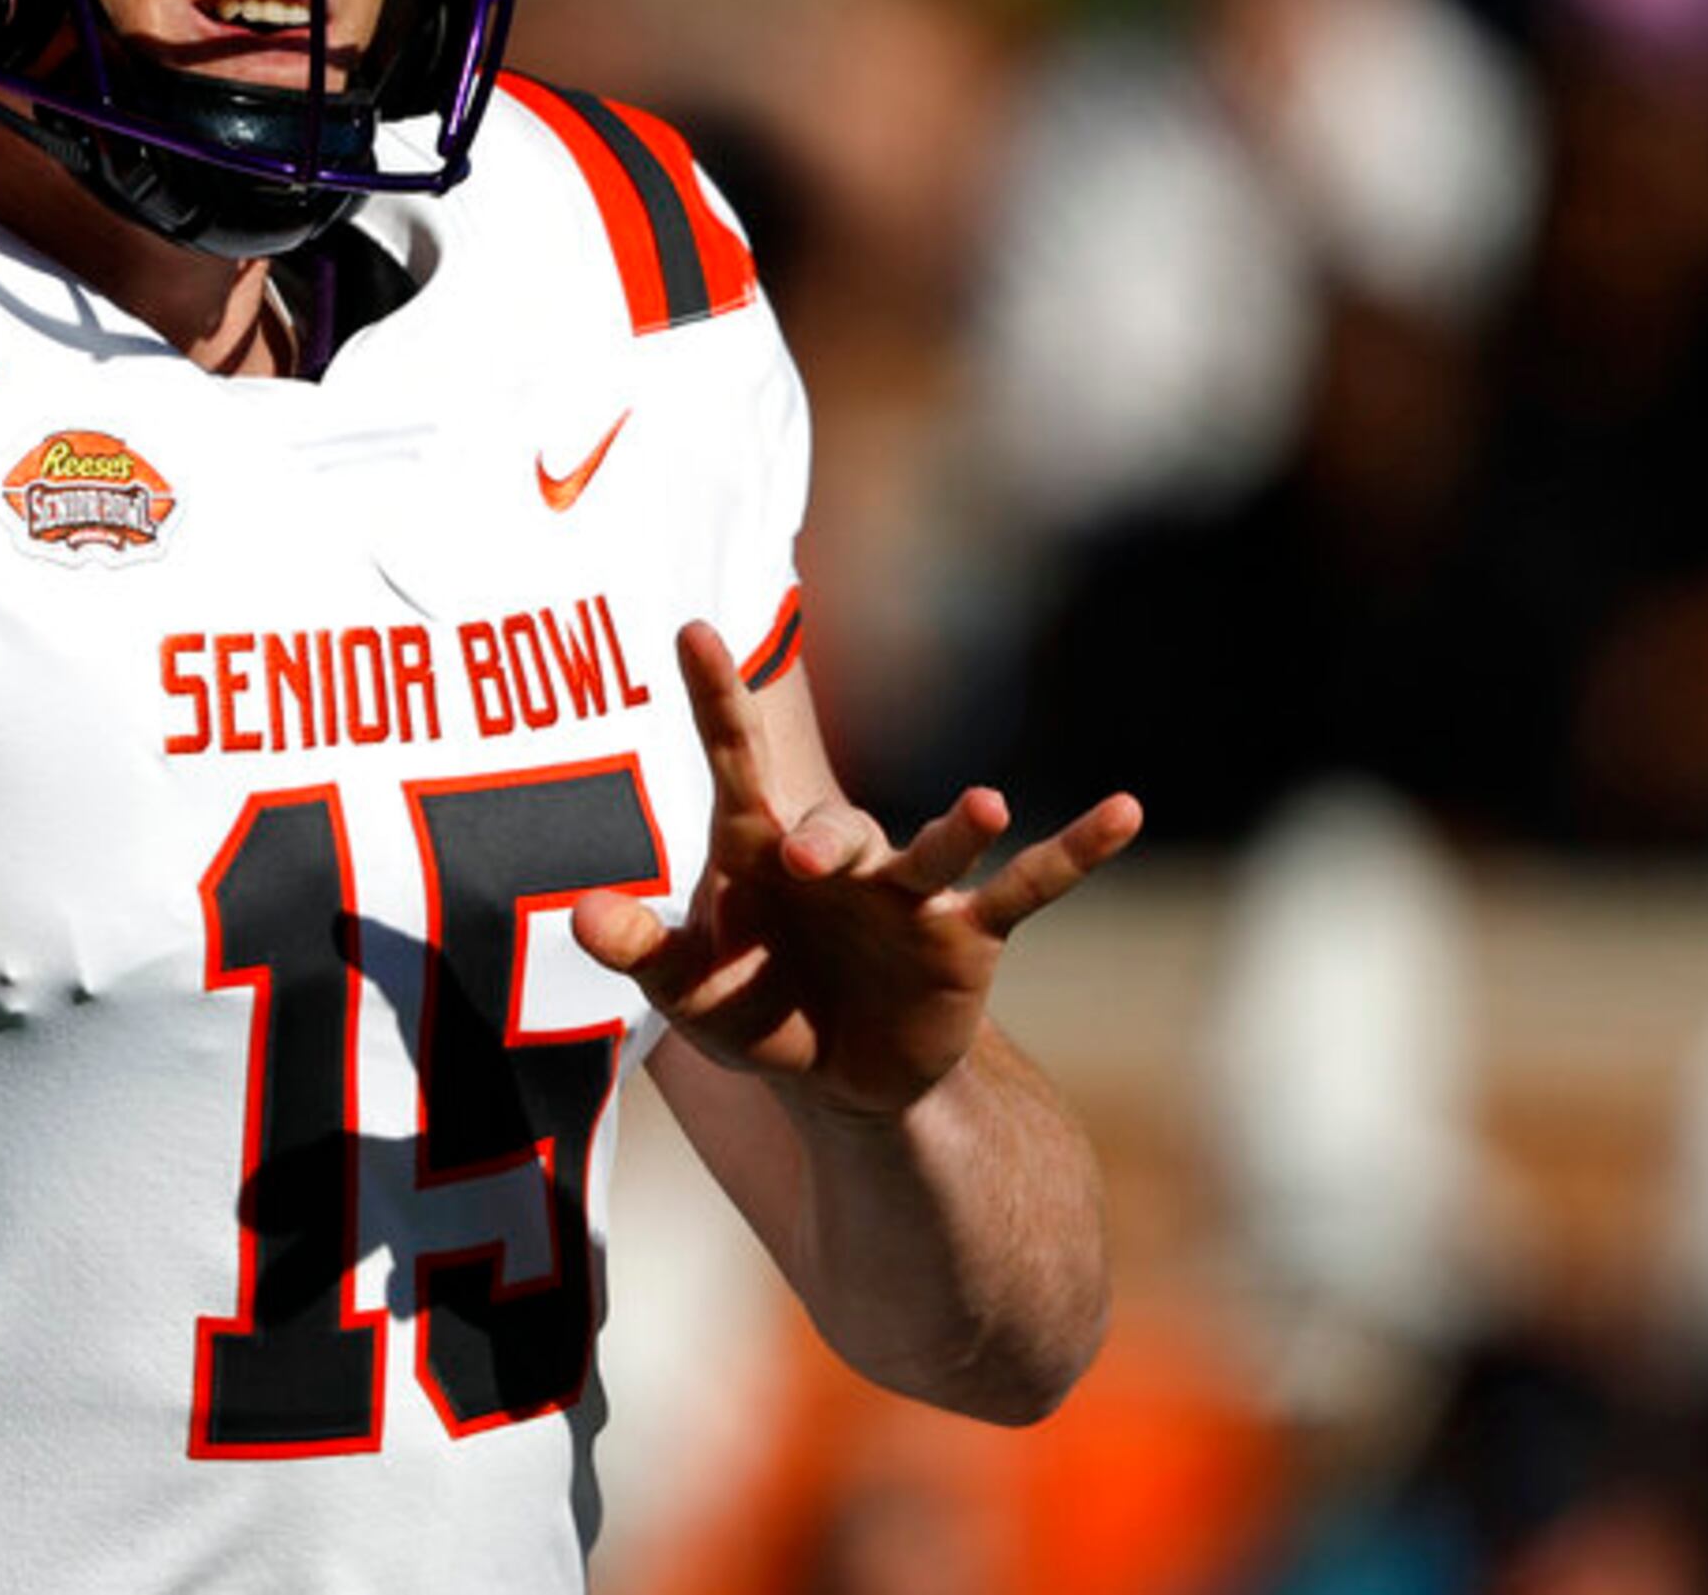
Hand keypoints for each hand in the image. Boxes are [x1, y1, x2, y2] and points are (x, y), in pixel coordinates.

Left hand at [574, 621, 1140, 1120]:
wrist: (837, 1078)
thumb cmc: (756, 1010)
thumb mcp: (692, 992)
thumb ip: (642, 951)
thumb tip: (581, 915)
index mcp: (758, 851)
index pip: (732, 764)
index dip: (713, 699)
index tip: (692, 630)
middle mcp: (837, 855)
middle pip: (832, 826)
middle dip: (823, 838)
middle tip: (800, 858)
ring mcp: (908, 891)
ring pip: (933, 849)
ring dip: (955, 830)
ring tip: (983, 806)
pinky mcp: (967, 936)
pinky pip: (1029, 887)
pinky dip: (1075, 851)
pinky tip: (1126, 811)